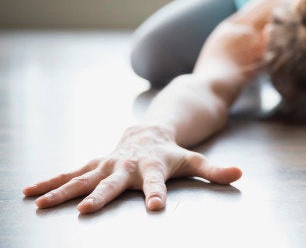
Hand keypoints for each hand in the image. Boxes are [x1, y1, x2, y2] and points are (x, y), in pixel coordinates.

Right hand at [23, 124, 241, 213]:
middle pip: (113, 182)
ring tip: (41, 205)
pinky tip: (29, 193)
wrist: (149, 132)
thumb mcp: (195, 160)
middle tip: (87, 210)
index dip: (157, 194)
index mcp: (153, 166)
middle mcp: (126, 165)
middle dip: (101, 195)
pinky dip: (50, 183)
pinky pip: (69, 174)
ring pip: (82, 178)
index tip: (155, 207)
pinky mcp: (93, 165)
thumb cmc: (172, 152)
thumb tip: (240, 174)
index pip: (157, 182)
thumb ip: (215, 170)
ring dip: (62, 191)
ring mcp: (107, 164)